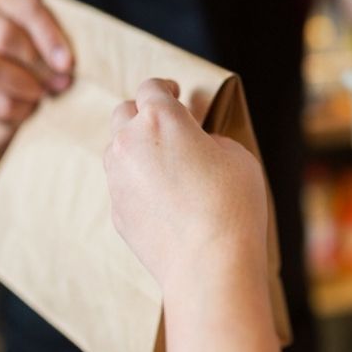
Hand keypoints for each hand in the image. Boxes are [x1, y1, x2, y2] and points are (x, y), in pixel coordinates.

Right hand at [0, 0, 72, 123]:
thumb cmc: (44, 63)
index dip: (48, 35)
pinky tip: (29, 108)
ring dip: (23, 84)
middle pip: (4, 35)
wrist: (7, 95)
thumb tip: (71, 64)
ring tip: (43, 94)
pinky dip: (16, 107)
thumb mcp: (56, 47)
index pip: (25, 6)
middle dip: (39, 64)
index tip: (68, 63)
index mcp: (8, 2)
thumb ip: (62, 46)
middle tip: (63, 82)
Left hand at [104, 79, 268, 291]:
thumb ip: (210, 141)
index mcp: (160, 118)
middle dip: (143, 113)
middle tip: (167, 125)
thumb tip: (197, 147)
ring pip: (117, 150)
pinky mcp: (116, 211)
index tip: (175, 93)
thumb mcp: (236, 156)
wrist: (209, 264)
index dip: (165, 88)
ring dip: (136, 148)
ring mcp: (117, 178)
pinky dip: (137, 184)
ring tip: (165, 165)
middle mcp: (129, 142)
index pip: (152, 87)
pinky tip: (163, 200)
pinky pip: (122, 186)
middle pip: (124, 112)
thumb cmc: (231, 204)